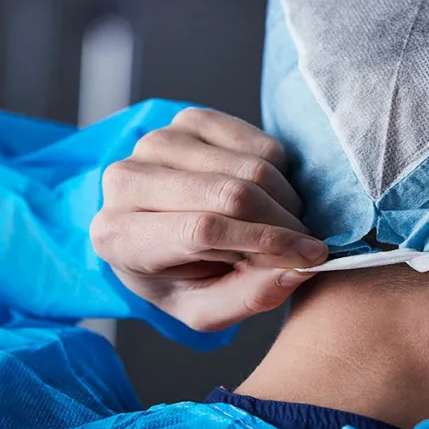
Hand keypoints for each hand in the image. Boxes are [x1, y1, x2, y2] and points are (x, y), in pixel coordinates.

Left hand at [90, 107, 327, 331]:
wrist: (154, 231)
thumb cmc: (178, 276)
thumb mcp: (205, 309)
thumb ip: (248, 299)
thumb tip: (297, 270)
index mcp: (118, 236)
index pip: (202, 230)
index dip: (266, 241)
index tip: (310, 257)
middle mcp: (127, 180)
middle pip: (231, 194)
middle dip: (284, 222)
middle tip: (304, 244)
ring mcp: (156, 142)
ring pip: (250, 166)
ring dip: (285, 200)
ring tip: (280, 224)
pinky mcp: (186, 119)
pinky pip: (256, 141)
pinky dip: (278, 171)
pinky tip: (264, 194)